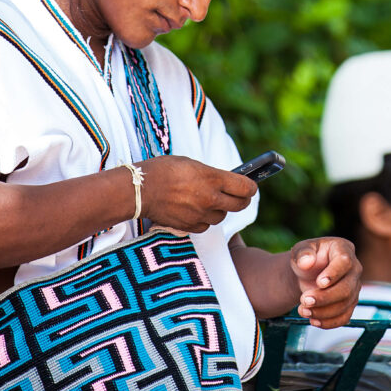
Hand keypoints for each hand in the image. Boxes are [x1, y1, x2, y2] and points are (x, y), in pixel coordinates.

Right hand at [138, 156, 256, 231]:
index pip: (245, 187)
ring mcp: (201, 214)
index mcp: (213, 178)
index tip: (250, 186)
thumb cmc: (163, 170)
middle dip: (241, 200)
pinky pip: (206, 225)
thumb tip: (224, 181)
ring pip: (221, 216)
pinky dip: (204, 219)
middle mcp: (210, 198)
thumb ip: (211, 174)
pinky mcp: (190, 226)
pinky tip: (195, 210)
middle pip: (239, 205)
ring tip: (209, 201)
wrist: (140, 189)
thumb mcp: (192, 164)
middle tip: (239, 196)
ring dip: (219, 209)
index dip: (251, 187)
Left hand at [290, 237, 361, 328]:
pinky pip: (344, 317)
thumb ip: (302, 253)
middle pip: (347, 287)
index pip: (345, 261)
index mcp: (343, 249)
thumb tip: (306, 262)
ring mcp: (354, 287)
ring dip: (323, 312)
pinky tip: (313, 321)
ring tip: (303, 310)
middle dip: (325, 297)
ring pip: (345, 304)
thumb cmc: (306, 258)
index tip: (319, 282)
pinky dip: (328, 322)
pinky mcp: (350, 303)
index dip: (333, 273)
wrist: (307, 274)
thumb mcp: (300, 251)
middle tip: (304, 300)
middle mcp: (354, 268)